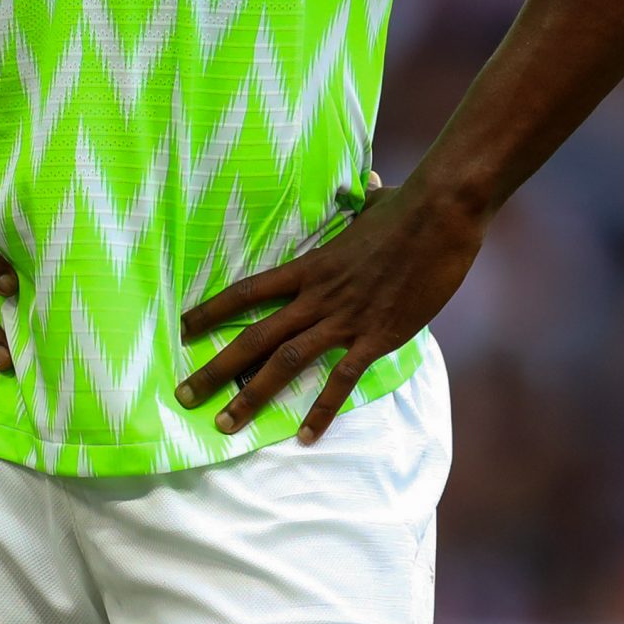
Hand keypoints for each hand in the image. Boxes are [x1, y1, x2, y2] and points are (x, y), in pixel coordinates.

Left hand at [175, 171, 485, 443]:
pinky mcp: (377, 336)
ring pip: (286, 362)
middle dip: (215, 370)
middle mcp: (317, 295)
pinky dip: (322, 410)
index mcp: (310, 265)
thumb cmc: (409, 206)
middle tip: (184, 397)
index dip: (211, 311)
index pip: (247, 291)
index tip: (182, 330)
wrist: (440, 215)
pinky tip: (305, 437)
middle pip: (254, 336)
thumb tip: (367, 186)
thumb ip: (361, 204)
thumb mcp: (373, 205)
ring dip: (252, 395)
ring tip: (225, 424)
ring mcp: (345, 318)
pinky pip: (342, 380)